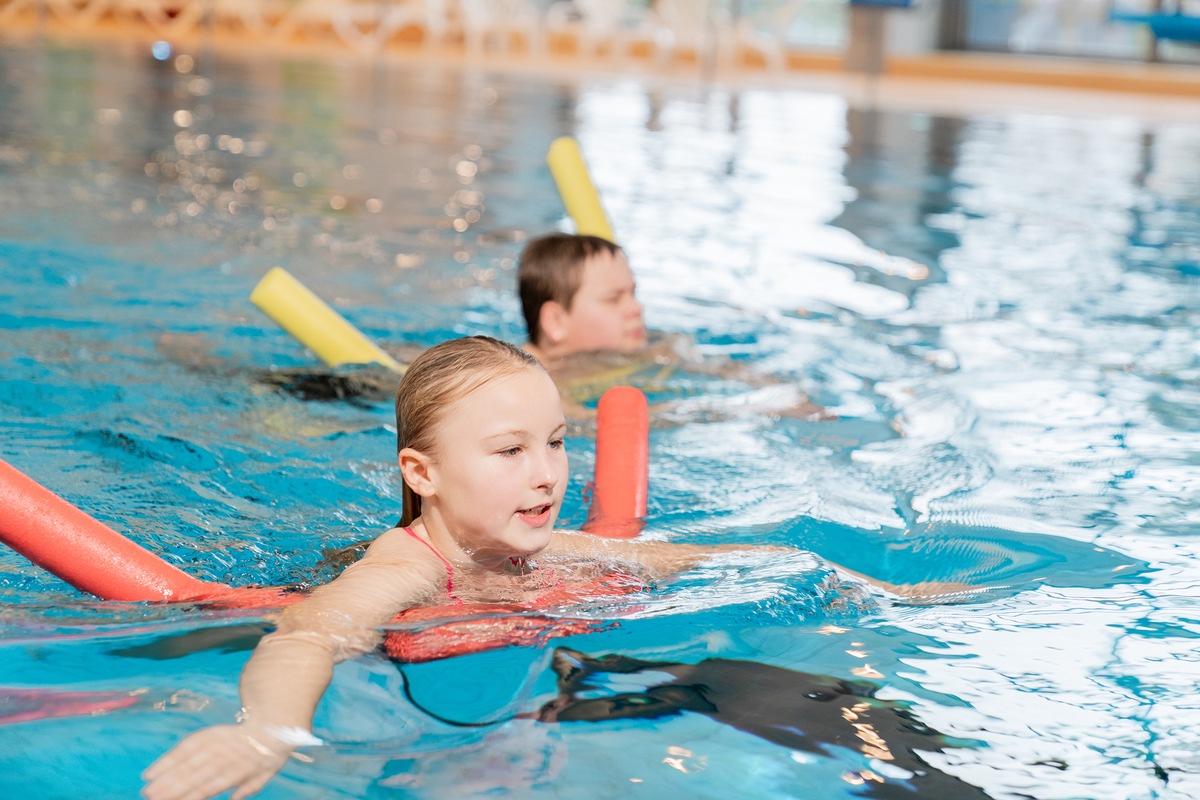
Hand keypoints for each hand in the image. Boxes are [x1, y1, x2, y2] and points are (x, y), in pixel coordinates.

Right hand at [142, 722, 297, 799]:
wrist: (271, 722)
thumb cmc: (268, 754)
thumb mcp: (266, 773)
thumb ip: (250, 787)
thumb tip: (233, 799)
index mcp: (240, 769)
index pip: (211, 786)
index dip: (191, 795)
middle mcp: (225, 755)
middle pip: (195, 774)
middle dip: (172, 788)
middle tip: (151, 797)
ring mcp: (216, 742)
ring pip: (187, 760)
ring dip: (166, 775)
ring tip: (148, 788)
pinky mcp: (209, 733)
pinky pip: (186, 745)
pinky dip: (170, 757)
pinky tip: (154, 770)